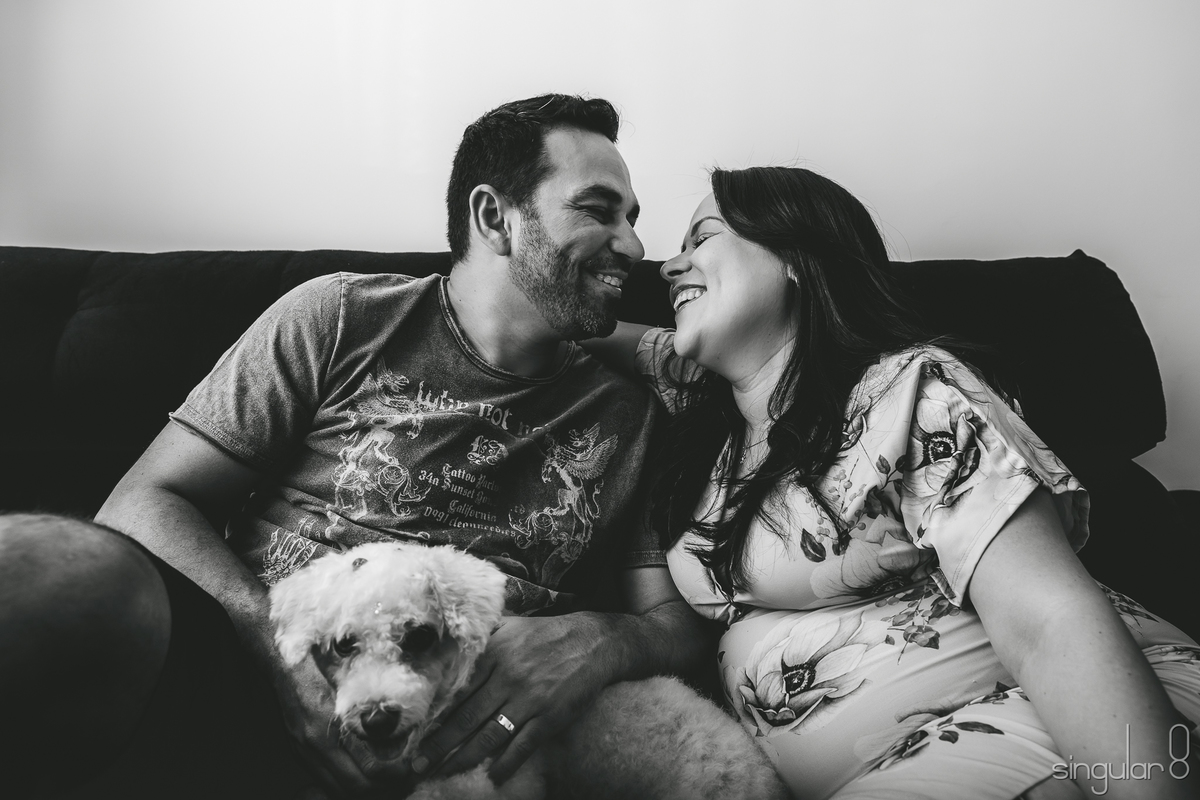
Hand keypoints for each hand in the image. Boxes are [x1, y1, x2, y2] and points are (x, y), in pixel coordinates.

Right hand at [270, 650, 408, 796]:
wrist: (285, 667)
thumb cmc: (319, 669)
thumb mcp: (348, 687)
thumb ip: (365, 710)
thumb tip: (394, 726)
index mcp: (329, 730)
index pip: (367, 769)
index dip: (391, 774)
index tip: (407, 768)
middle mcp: (315, 747)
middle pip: (354, 787)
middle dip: (381, 788)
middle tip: (401, 780)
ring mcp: (305, 753)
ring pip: (337, 789)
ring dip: (362, 790)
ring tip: (384, 783)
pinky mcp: (300, 753)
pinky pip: (324, 780)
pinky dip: (344, 784)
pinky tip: (358, 777)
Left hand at [413, 614, 615, 783]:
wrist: (594, 641)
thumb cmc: (547, 634)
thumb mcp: (512, 625)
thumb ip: (483, 636)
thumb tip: (450, 648)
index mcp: (495, 652)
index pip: (457, 689)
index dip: (435, 713)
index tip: (415, 731)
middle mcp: (508, 676)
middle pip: (466, 717)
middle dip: (438, 744)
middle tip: (417, 763)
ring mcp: (530, 699)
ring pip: (489, 735)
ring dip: (463, 758)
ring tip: (444, 773)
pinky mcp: (550, 716)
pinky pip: (523, 745)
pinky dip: (506, 764)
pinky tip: (493, 777)